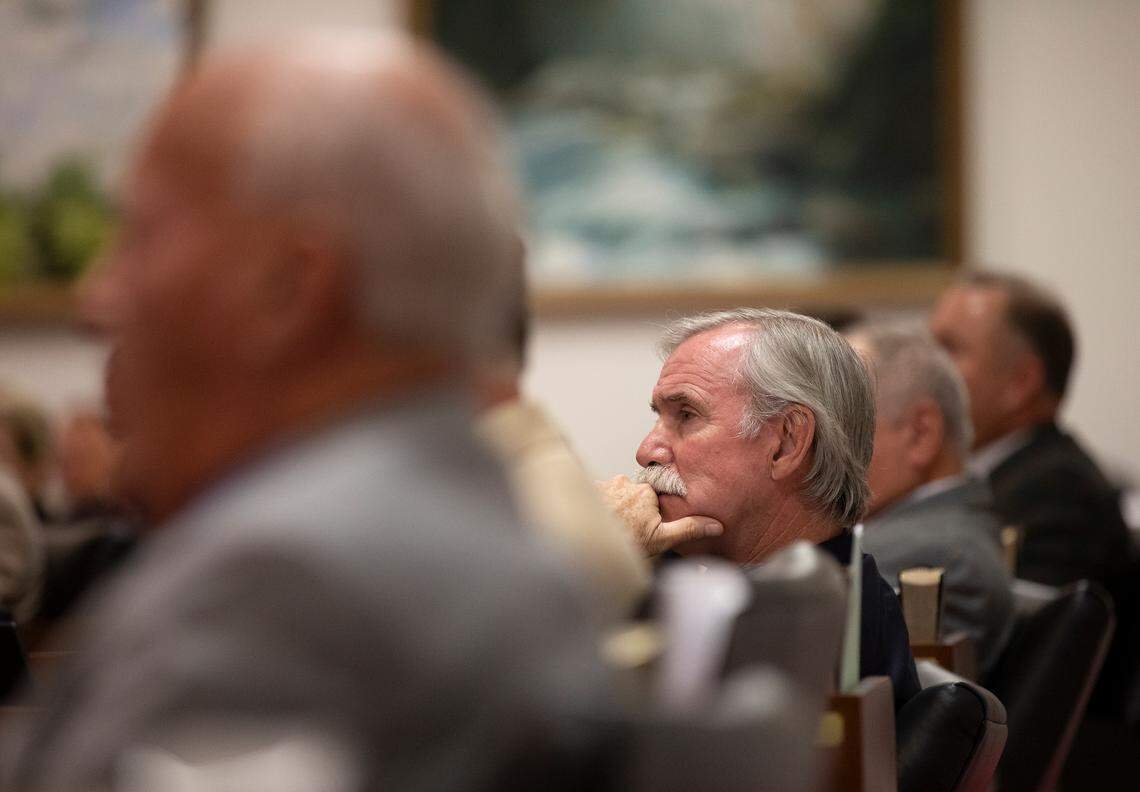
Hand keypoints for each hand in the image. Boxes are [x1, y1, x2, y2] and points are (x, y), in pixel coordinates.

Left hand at [596, 475, 722, 555]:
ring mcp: (603, 485)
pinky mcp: (586, 490)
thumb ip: (689, 528)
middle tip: (629, 528)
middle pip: (632, 493)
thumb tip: (715, 525)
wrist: (589, 550)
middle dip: (631, 508)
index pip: (652, 494)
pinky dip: (598, 506)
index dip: (649, 509)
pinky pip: (596, 495)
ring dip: (614, 506)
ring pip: (614, 494)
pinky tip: (599, 521)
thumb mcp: (662, 539)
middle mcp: (624, 483)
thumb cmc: (626, 545)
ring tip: (613, 526)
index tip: (645, 521)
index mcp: (645, 491)